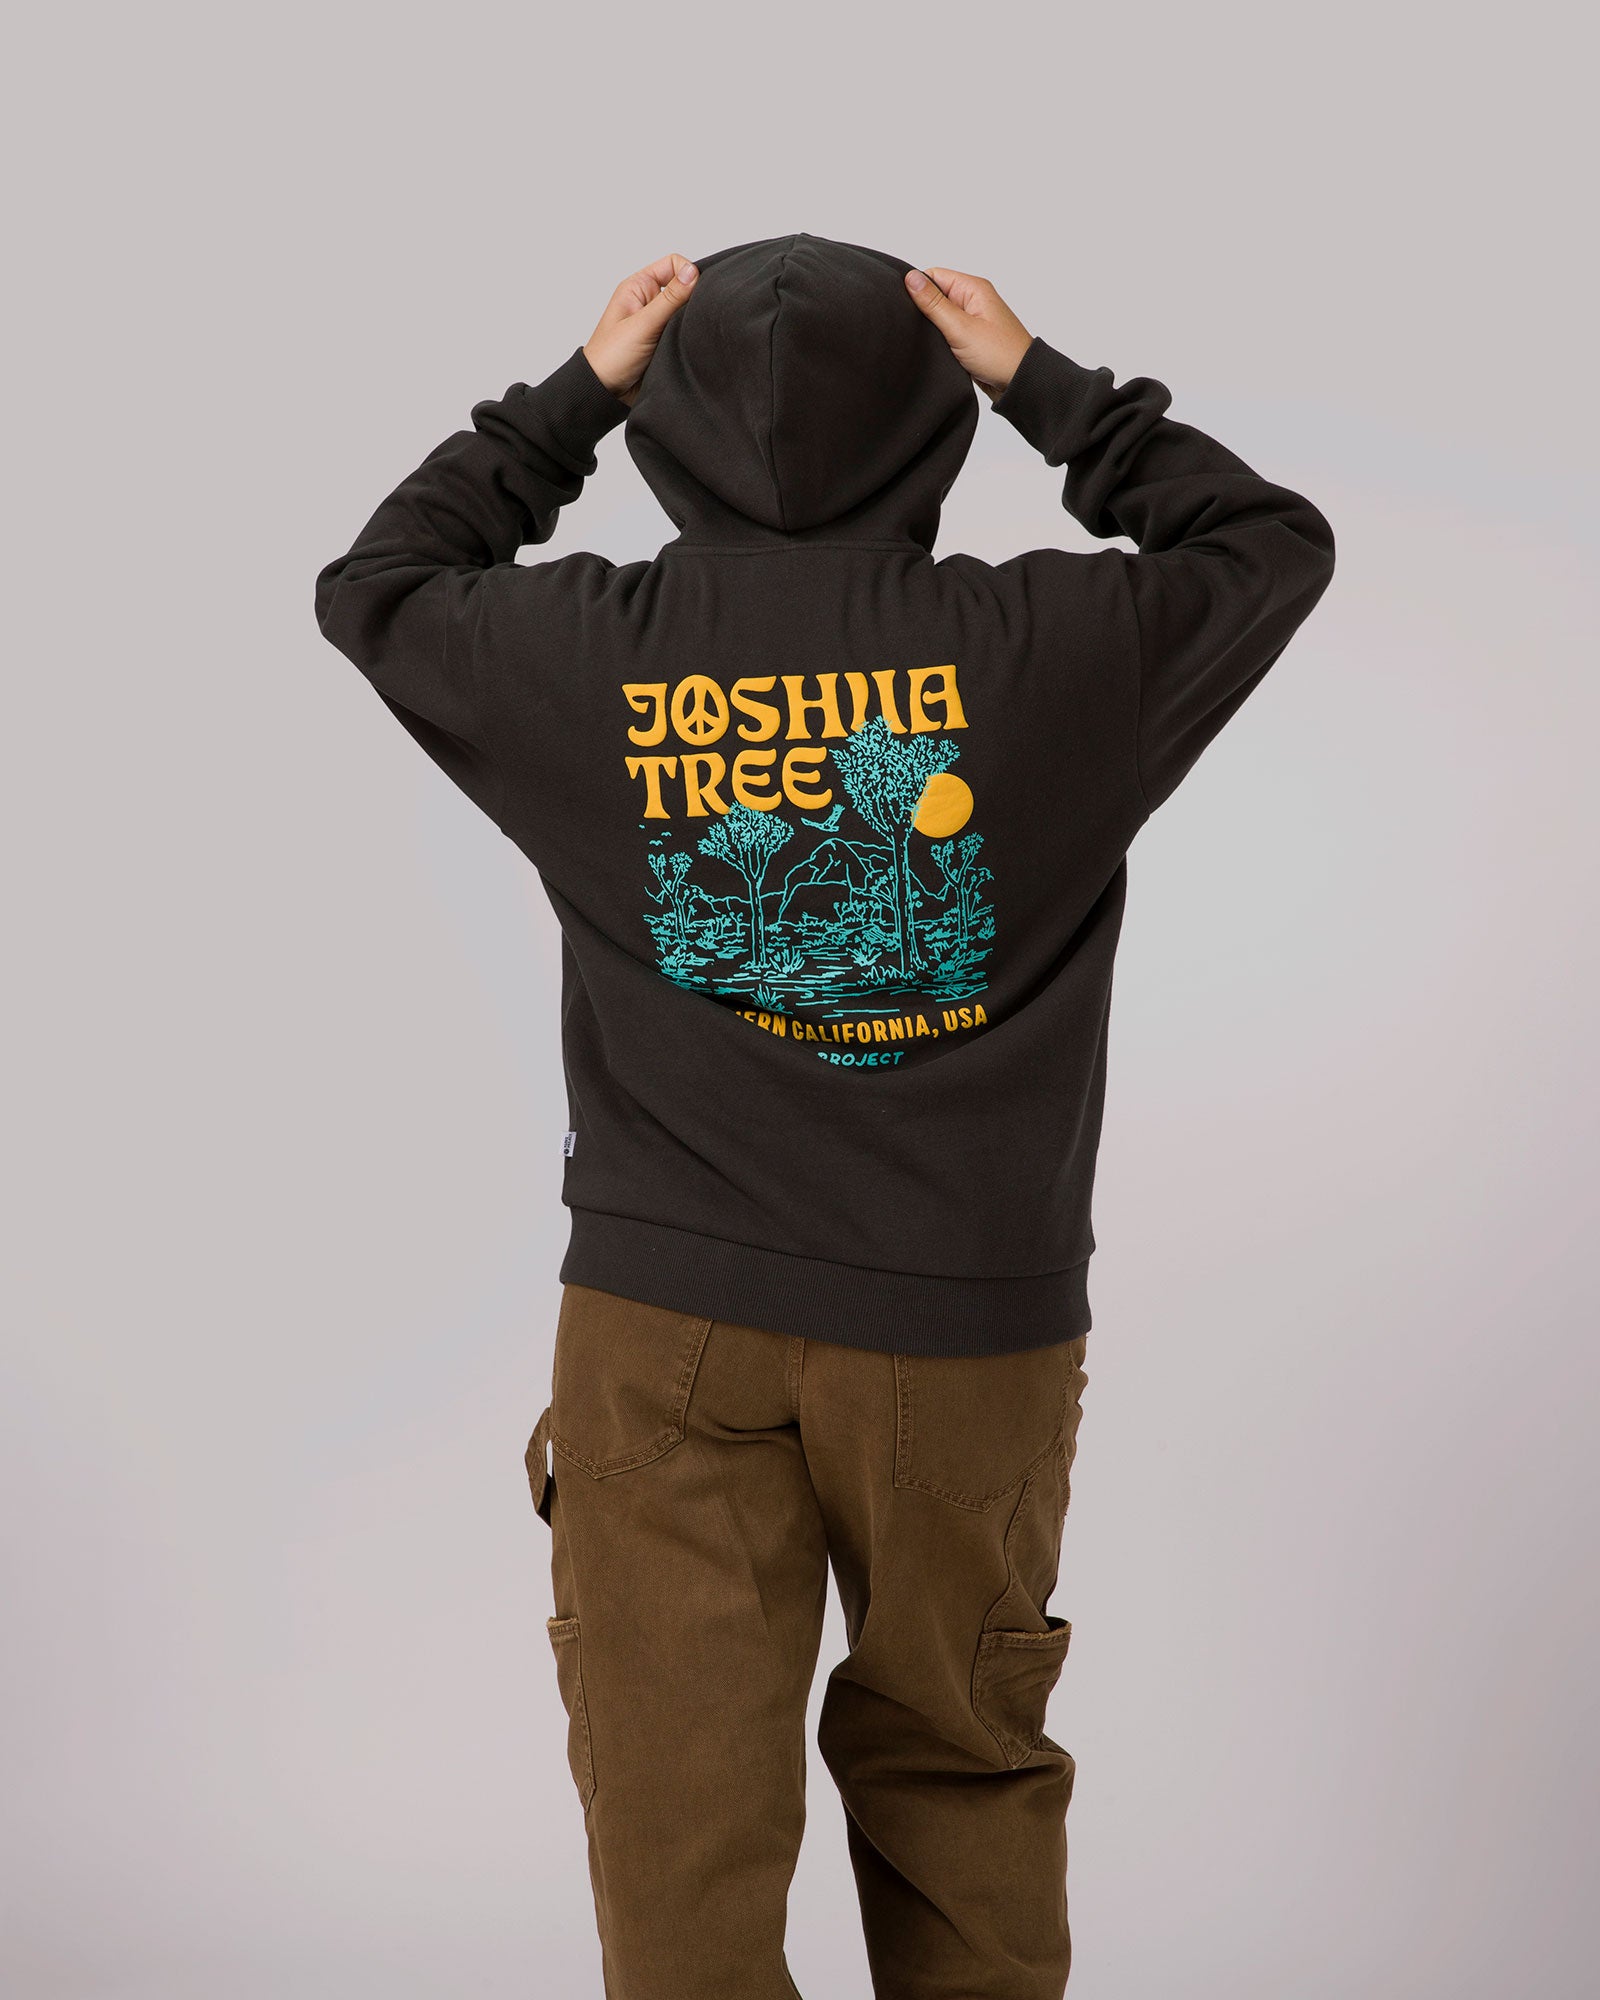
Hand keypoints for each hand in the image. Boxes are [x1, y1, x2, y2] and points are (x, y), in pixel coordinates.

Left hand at [582, 252, 698, 406]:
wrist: (606, 393)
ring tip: (684, 336)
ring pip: (687, 312)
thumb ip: (669, 299)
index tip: (695, 293)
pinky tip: (687, 346)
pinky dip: (689, 337)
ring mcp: (658, 322)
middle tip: (690, 319)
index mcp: (639, 287)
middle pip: (683, 288)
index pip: (673, 265)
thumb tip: (692, 272)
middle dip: (692, 300)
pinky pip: (685, 332)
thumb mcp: (643, 324)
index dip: (688, 274)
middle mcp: (650, 301)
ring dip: (690, 322)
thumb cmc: (612, 357)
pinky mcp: (666, 342)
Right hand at [904, 267, 1032, 400]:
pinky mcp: (969, 337)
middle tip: (920, 329)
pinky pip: (947, 332)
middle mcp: (972, 300)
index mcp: (973, 288)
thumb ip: (933, 303)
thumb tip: (911, 277)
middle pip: (935, 295)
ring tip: (932, 341)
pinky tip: (937, 349)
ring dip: (932, 328)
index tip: (907, 307)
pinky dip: (939, 340)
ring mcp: (971, 319)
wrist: (1019, 383)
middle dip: (924, 311)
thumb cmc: (999, 355)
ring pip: (939, 316)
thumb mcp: (960, 327)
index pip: (934, 276)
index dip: (918, 289)